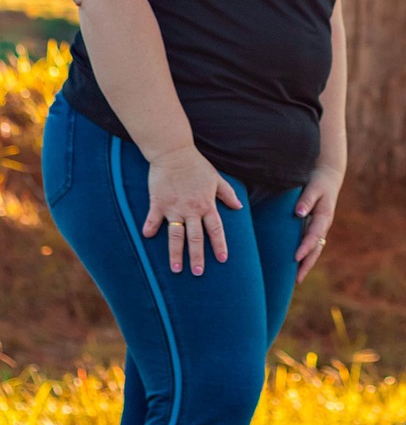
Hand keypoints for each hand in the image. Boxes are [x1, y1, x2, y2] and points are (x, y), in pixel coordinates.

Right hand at [143, 143, 241, 275]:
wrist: (175, 152)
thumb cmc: (196, 166)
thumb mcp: (216, 178)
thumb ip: (227, 193)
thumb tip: (239, 207)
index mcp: (206, 203)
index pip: (216, 228)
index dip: (220, 244)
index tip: (223, 259)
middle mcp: (192, 208)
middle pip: (196, 237)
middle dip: (198, 256)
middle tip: (198, 272)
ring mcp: (174, 207)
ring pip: (176, 235)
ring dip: (175, 252)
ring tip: (175, 269)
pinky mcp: (159, 203)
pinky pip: (154, 219)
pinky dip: (151, 227)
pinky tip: (147, 236)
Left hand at [295, 162, 341, 283]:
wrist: (328, 176)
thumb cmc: (319, 181)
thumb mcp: (314, 186)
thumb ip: (307, 199)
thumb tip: (299, 213)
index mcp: (324, 216)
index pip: (315, 235)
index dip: (306, 247)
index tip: (295, 257)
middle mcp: (323, 226)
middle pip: (316, 249)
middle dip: (307, 264)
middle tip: (297, 280)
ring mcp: (319, 228)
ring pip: (315, 250)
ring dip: (306, 264)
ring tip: (296, 280)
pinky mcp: (314, 228)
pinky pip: (311, 246)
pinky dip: (305, 256)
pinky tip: (296, 266)